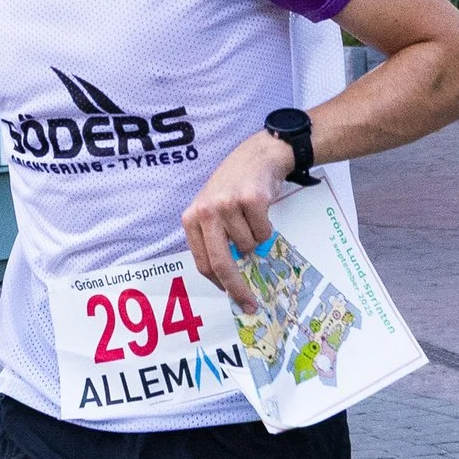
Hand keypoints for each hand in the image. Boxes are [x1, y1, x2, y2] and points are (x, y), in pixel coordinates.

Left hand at [181, 131, 296, 309]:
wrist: (258, 156)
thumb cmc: (235, 187)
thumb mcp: (214, 210)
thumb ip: (215, 240)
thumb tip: (227, 280)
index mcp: (192, 218)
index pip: (202, 262)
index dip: (219, 283)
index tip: (232, 297)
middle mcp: (205, 211)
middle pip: (221, 263)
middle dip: (237, 287)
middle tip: (249, 303)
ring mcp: (227, 205)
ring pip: (248, 247)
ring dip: (256, 240)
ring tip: (252, 219)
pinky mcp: (250, 201)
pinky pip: (263, 233)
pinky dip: (267, 228)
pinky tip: (261, 209)